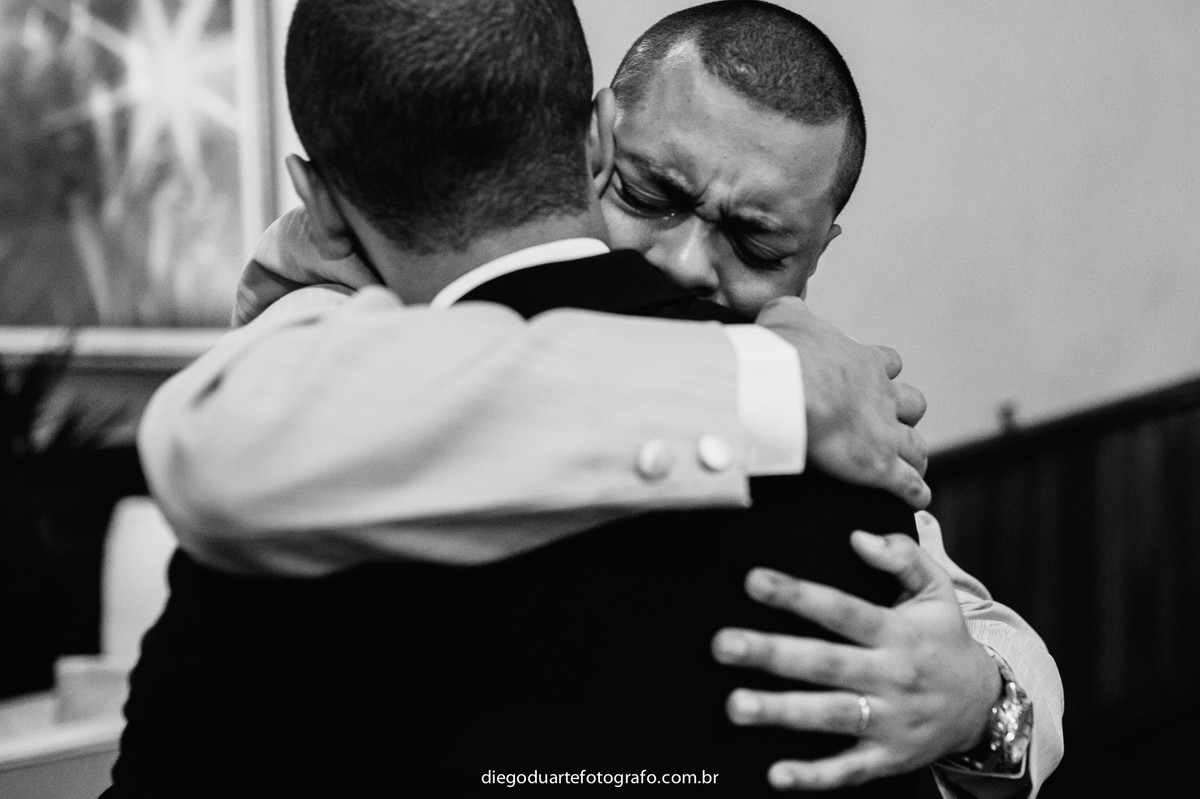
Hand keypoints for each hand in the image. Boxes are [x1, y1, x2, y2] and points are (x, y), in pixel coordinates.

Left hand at [711, 532, 999, 790]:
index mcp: (897, 632)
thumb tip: (859, 537)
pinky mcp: (886, 757)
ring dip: (781, 711)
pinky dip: (813, 775)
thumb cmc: (945, 640)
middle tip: (723, 644)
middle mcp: (891, 676)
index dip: (797, 594)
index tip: (753, 580)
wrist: (985, 706)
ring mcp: (889, 720)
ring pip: (830, 715)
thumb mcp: (938, 592)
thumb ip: (904, 557)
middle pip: (825, 663)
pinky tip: (776, 774)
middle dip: (772, 653)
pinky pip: (848, 769)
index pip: (841, 610)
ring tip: (736, 704)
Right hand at [756, 297, 929, 507]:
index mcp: (863, 362)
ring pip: (916, 446)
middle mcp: (883, 395)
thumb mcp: (785, 317)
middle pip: (913, 404)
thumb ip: (790, 311)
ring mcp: (885, 432)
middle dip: (906, 413)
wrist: (791, 387)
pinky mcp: (880, 465)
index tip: (877, 378)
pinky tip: (917, 498)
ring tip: (914, 465)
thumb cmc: (785, 353)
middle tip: (893, 423)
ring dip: (916, 456)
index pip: (887, 363)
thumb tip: (782, 309)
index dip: (884, 372)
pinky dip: (915, 491)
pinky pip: (908, 483)